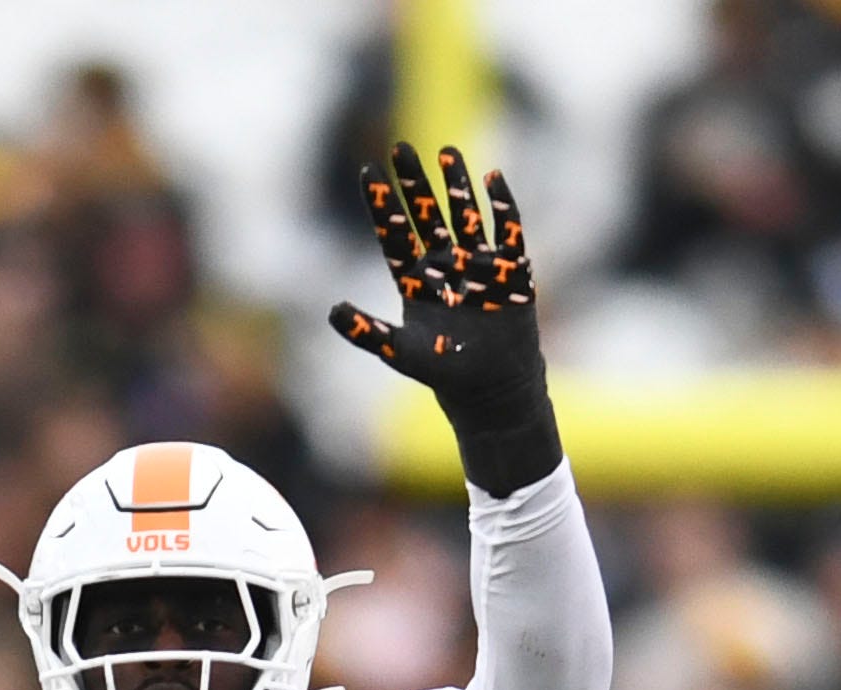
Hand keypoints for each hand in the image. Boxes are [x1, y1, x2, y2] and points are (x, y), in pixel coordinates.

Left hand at [328, 143, 559, 494]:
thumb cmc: (445, 372)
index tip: (370, 173)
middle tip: (402, 147)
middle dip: (415, 184)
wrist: (493, 390)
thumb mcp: (401, 353)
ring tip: (447, 153)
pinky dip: (502, 206)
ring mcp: (477, 264)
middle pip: (426, 215)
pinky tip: (494, 177)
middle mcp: (443, 265)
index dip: (382, 204)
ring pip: (464, 215)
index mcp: (414, 279)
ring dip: (457, 186)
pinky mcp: (509, 270)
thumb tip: (332, 310)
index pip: (393, 233)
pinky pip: (507, 230)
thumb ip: (367, 332)